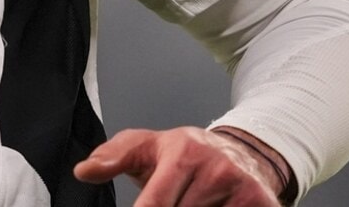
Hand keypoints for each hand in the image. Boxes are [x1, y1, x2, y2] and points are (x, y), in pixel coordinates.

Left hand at [73, 126, 285, 206]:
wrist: (242, 154)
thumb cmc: (187, 155)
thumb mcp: (147, 147)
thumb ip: (114, 157)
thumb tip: (84, 171)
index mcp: (184, 153)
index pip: (155, 205)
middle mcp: (217, 170)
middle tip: (174, 201)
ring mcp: (243, 191)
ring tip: (191, 201)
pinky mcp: (264, 205)